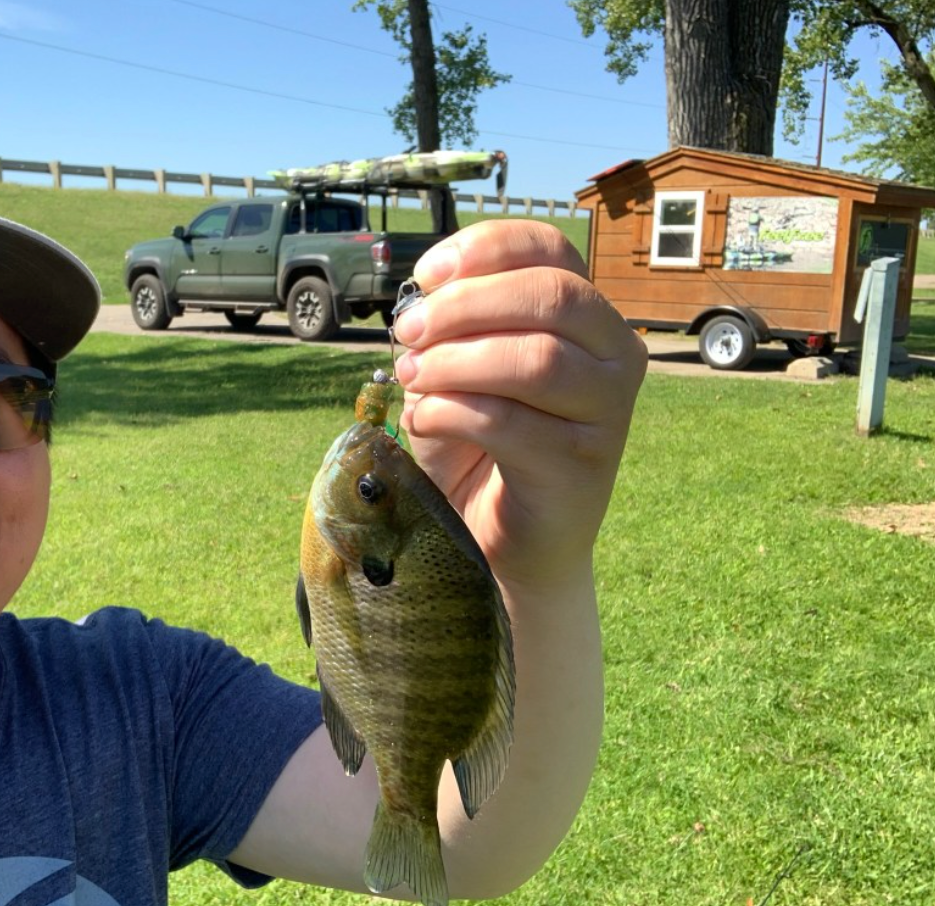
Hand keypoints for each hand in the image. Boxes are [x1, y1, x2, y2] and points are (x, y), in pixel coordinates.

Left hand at [392, 220, 646, 590]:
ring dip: (457, 362)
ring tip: (414, 379)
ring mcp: (610, 411)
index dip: (485, 249)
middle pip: (551, 297)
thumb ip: (452, 328)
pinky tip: (426, 421)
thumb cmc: (479, 444)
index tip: (427, 275)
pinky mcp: (584, 466)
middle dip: (465, 306)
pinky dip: (453, 413)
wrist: (499, 537)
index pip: (550, 251)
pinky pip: (511, 423)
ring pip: (537, 359)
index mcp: (586, 315)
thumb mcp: (459, 370)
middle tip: (408, 332)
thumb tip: (422, 303)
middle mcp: (615, 354)